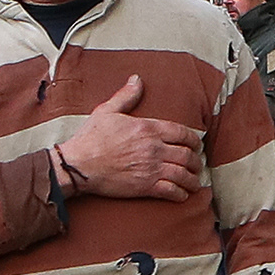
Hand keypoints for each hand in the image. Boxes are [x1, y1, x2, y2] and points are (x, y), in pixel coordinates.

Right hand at [54, 76, 198, 203]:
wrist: (78, 165)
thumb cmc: (91, 138)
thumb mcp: (107, 111)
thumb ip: (126, 96)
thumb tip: (137, 79)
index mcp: (148, 128)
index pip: (182, 133)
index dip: (194, 140)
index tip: (196, 145)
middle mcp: (154, 148)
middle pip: (187, 155)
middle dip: (195, 161)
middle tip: (196, 164)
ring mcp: (151, 168)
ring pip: (183, 174)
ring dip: (192, 179)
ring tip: (193, 182)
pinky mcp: (145, 187)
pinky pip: (171, 191)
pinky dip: (181, 194)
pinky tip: (182, 194)